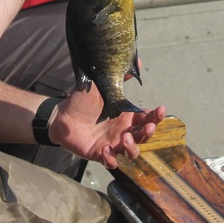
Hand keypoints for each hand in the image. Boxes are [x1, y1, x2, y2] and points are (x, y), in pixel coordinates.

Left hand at [47, 86, 166, 169]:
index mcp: (126, 115)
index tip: (160, 109)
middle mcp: (123, 131)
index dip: (156, 116)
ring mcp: (113, 143)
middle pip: (144, 136)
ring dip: (133, 148)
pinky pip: (111, 162)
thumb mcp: (101, 85)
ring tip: (126, 138)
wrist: (62, 114)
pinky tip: (105, 150)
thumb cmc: (83, 99)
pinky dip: (111, 159)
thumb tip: (136, 60)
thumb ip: (119, 76)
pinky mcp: (100, 154)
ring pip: (132, 152)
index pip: (147, 118)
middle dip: (149, 133)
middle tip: (147, 127)